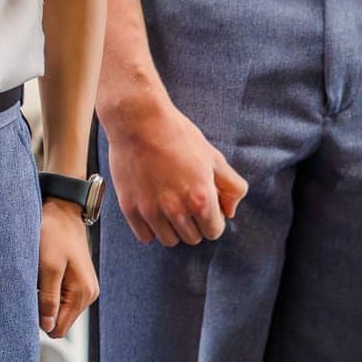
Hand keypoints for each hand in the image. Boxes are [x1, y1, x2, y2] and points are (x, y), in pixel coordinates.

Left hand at [39, 202, 99, 337]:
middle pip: (59, 320)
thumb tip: (48, 327)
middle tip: (30, 288)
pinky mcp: (78, 281)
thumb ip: (48, 299)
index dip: (40, 321)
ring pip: (59, 309)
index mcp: (82, 293)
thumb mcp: (48, 266)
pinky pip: (60, 297)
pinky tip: (43, 275)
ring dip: (45, 299)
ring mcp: (84, 288)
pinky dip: (49, 291)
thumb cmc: (54, 234)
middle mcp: (88, 294)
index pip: (59, 328)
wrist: (62, 210)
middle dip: (42, 310)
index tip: (26, 305)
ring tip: (37, 278)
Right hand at [103, 98, 247, 245]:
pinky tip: (153, 211)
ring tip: (169, 207)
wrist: (138, 121)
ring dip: (173, 228)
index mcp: (201, 198)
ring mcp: (150, 210)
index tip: (206, 207)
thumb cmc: (178, 135)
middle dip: (194, 224)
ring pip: (169, 240)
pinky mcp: (130, 207)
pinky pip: (145, 236)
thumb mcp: (214, 157)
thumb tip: (229, 212)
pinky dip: (151, 229)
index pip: (214, 232)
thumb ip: (232, 187)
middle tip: (187, 203)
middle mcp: (176, 209)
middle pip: (192, 238)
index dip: (213, 219)